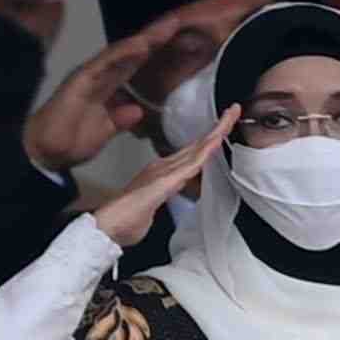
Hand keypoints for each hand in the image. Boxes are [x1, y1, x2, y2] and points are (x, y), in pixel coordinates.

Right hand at [24, 24, 175, 177]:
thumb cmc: (70, 142)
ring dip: (143, 39)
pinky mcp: (81, 78)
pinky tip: (141, 44)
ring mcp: (90, 75)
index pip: (134, 65)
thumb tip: (138, 111)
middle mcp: (100, 75)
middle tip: (176, 22)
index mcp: (108, 86)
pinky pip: (105, 62)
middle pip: (130, 53)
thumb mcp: (105, 132)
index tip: (177, 39)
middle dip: (154, 37)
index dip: (154, 52)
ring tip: (165, 28)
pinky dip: (123, 52)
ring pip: (120, 53)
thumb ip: (121, 120)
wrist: (44, 153)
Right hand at [90, 104, 233, 253]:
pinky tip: (217, 139)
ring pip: (197, 149)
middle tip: (234, 110)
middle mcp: (162, 167)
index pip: (190, 154)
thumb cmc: (123, 223)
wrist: (106, 229)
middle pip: (196, 145)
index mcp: (159, 173)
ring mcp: (164, 172)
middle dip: (216, 128)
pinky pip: (192, 163)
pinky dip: (206, 149)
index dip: (207, 141)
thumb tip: (160, 200)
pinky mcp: (166, 180)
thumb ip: (158, 201)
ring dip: (216, 132)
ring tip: (231, 115)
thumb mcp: (149, 211)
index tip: (222, 130)